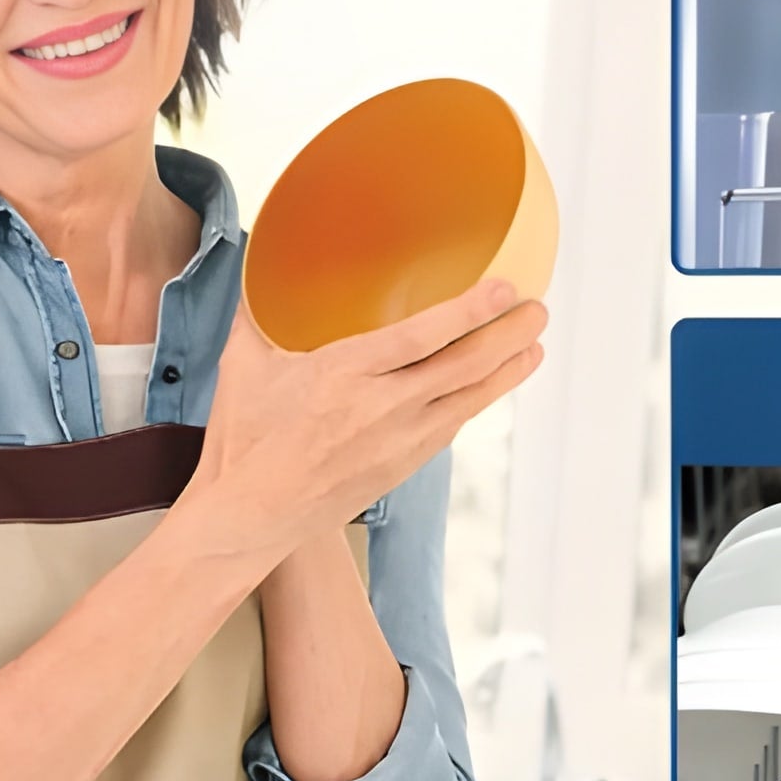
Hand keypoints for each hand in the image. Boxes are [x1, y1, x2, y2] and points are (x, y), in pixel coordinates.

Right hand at [187, 277, 546, 563]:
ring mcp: (398, 443)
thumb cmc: (242, 442)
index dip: (469, 312)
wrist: (250, 518)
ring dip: (507, 371)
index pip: (422, 338)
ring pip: (468, 401)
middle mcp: (381, 409)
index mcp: (344, 376)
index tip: (503, 290)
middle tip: (538, 311)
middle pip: (463, 368)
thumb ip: (257, 311)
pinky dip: (477, 400)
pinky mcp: (403, 468)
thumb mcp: (243, 365)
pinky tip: (491, 384)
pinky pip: (451, 426)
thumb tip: (259, 261)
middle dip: (508, 337)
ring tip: (534, 345)